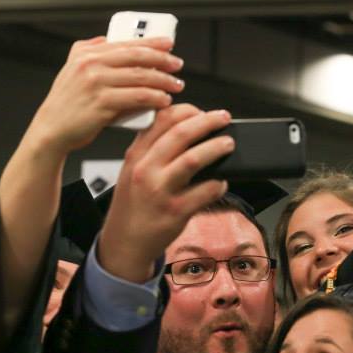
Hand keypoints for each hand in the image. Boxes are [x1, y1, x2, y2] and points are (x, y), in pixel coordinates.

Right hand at [24, 36, 184, 159]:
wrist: (52, 130)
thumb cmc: (66, 104)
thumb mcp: (71, 69)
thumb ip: (87, 51)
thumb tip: (105, 40)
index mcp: (86, 54)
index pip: (126, 44)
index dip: (152, 43)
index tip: (169, 45)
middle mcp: (90, 66)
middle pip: (136, 58)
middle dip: (162, 60)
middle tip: (177, 66)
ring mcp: (96, 85)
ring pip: (139, 78)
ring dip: (163, 81)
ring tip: (176, 86)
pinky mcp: (102, 105)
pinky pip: (137, 98)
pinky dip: (154, 98)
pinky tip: (164, 100)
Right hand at [98, 104, 233, 282]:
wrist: (124, 242)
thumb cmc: (131, 206)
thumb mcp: (131, 169)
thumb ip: (151, 147)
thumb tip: (182, 126)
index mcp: (136, 155)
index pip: (162, 120)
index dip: (188, 110)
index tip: (202, 112)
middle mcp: (147, 170)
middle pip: (181, 134)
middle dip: (208, 122)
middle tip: (224, 119)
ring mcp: (161, 191)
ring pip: (194, 159)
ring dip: (216, 148)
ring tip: (228, 144)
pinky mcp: (176, 211)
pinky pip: (206, 191)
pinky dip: (219, 184)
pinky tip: (222, 182)